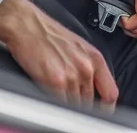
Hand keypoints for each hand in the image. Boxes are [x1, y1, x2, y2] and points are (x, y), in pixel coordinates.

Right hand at [0, 0, 117, 109]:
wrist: (26, 24)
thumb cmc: (48, 33)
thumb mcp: (77, 47)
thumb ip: (88, 67)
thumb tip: (92, 89)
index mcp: (94, 57)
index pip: (110, 93)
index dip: (106, 108)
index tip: (99, 111)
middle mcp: (86, 67)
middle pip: (90, 103)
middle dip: (80, 104)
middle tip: (67, 97)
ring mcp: (72, 76)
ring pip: (74, 107)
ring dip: (65, 105)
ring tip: (54, 93)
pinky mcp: (55, 82)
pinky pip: (60, 106)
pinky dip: (54, 106)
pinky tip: (47, 95)